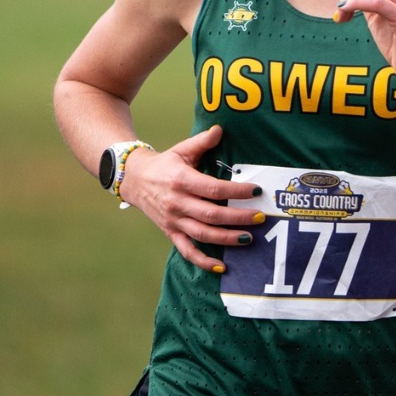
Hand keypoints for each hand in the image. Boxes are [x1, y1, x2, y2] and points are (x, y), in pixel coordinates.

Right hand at [118, 124, 263, 271]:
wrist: (134, 180)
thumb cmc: (165, 164)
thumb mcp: (182, 149)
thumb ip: (203, 141)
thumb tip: (221, 129)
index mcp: (182, 181)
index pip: (213, 189)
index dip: (236, 192)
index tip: (256, 191)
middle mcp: (177, 203)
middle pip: (211, 215)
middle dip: (238, 218)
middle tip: (261, 217)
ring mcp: (173, 220)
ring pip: (202, 234)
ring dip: (226, 239)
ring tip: (249, 239)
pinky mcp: (170, 232)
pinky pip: (187, 250)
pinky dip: (203, 261)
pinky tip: (222, 266)